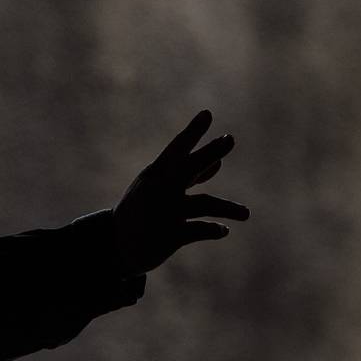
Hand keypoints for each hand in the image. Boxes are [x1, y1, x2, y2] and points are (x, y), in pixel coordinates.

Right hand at [112, 110, 249, 275]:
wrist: (115, 246)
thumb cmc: (141, 211)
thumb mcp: (158, 189)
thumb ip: (189, 175)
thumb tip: (219, 163)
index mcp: (155, 175)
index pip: (176, 150)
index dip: (192, 132)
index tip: (207, 114)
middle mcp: (160, 190)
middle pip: (189, 168)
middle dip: (209, 153)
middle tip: (230, 139)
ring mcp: (165, 212)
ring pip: (206, 204)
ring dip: (229, 209)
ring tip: (246, 214)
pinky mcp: (170, 236)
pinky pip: (201, 230)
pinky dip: (215, 230)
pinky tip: (223, 230)